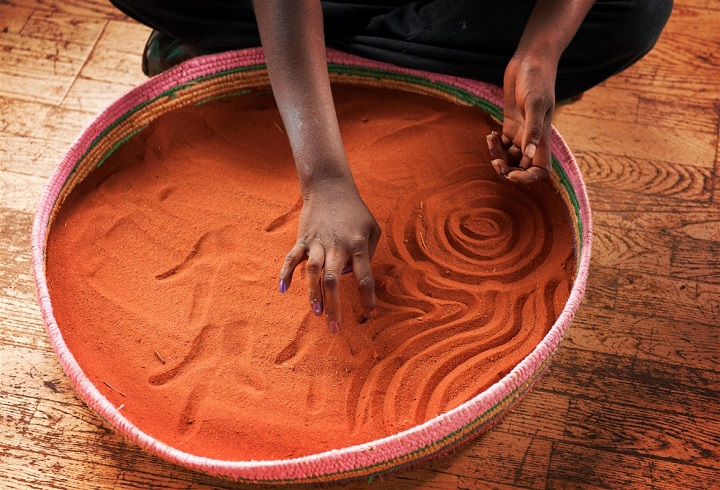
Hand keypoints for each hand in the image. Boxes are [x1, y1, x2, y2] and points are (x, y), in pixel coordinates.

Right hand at [278, 180, 380, 333]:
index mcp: (358, 245)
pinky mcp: (303, 239)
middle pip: (334, 279)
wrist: (330, 187)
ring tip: (316, 313)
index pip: (364, 276)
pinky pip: (292, 257)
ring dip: (313, 293)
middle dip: (335, 305)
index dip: (367, 296)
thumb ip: (369, 255)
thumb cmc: (356, 212)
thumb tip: (354, 278)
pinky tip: (282, 289)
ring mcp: (317, 242)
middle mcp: (337, 245)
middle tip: (335, 328)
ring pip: (313, 271)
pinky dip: (285, 272)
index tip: (369, 313)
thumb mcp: (373, 229)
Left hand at [487, 53, 555, 183]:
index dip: (528, 178)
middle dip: (508, 168)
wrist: (530, 60)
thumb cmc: (536, 79)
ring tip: (490, 140)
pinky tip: (490, 134)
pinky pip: (502, 143)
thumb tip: (528, 154)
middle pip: (522, 166)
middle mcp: (532, 138)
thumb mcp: (534, 103)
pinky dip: (494, 144)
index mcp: (543, 138)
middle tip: (495, 161)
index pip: (541, 169)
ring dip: (498, 155)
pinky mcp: (510, 122)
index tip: (511, 174)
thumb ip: (532, 130)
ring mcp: (521, 131)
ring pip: (510, 156)